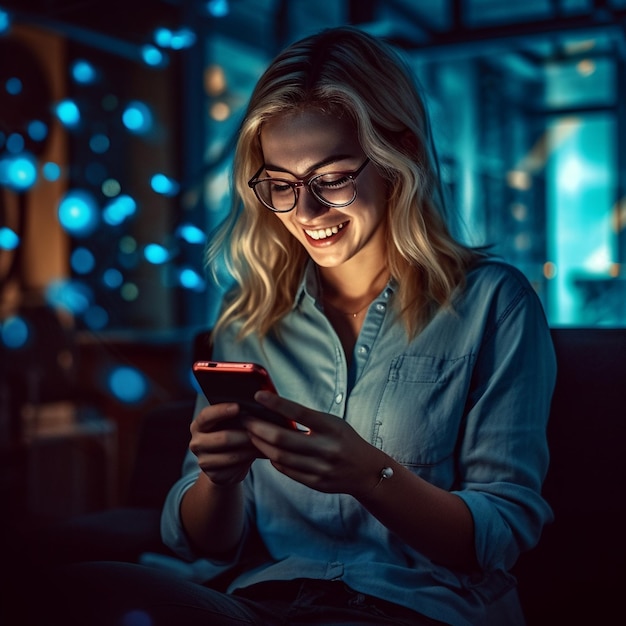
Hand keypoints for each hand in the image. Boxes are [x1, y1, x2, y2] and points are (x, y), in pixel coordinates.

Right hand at [189, 402, 258, 485]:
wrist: (228, 464)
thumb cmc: (232, 435)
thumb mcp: (230, 423)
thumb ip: (235, 416)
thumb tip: (252, 409)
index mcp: (198, 425)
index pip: (206, 416)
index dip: (221, 411)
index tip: (237, 407)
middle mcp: (196, 443)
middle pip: (223, 438)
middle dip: (244, 434)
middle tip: (259, 430)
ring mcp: (203, 461)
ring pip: (232, 455)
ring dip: (249, 449)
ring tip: (262, 442)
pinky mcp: (214, 476)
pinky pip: (235, 468)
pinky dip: (248, 461)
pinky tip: (256, 454)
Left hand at [243, 391, 385, 497]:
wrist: (366, 471)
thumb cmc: (345, 440)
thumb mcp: (333, 423)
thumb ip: (308, 419)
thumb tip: (275, 409)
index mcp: (332, 428)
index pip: (299, 413)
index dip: (276, 404)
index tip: (258, 396)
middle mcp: (327, 448)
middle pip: (282, 438)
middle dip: (258, 428)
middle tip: (245, 419)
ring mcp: (321, 468)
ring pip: (280, 456)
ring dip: (260, 444)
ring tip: (250, 434)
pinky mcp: (316, 483)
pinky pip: (286, 470)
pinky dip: (273, 459)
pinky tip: (265, 450)